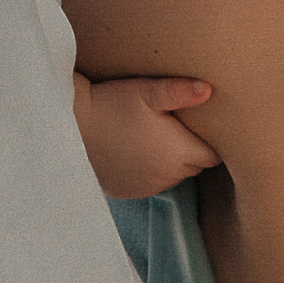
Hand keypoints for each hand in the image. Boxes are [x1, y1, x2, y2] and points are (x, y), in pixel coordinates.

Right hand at [73, 72, 219, 199]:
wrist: (70, 126)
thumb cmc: (111, 104)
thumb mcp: (146, 90)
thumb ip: (179, 91)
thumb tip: (208, 90)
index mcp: (178, 153)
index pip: (213, 157)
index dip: (211, 142)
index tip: (202, 127)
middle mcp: (167, 176)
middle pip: (194, 167)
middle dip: (192, 151)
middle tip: (178, 128)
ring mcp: (147, 187)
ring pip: (173, 177)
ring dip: (170, 163)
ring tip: (156, 139)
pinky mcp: (128, 192)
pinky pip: (150, 184)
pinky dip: (149, 172)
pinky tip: (137, 152)